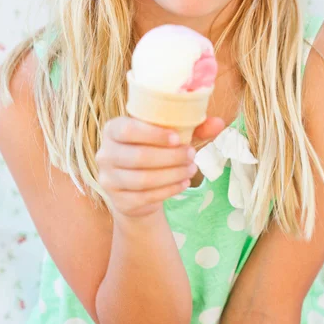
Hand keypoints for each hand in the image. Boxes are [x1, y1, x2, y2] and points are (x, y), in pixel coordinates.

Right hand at [96, 116, 224, 218]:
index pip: (128, 129)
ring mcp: (108, 179)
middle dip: (170, 157)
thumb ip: (192, 127)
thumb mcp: (170, 135)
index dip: (153, 135)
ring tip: (191, 169)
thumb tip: (219, 123)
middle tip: (192, 155)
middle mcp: (105, 153)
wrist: (136, 186)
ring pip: (143, 179)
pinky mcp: (119, 201)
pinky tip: (183, 183)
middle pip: (139, 157)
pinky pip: (146, 197)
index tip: (176, 138)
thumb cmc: (155, 150)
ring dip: (173, 174)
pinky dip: (169, 190)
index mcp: (113, 129)